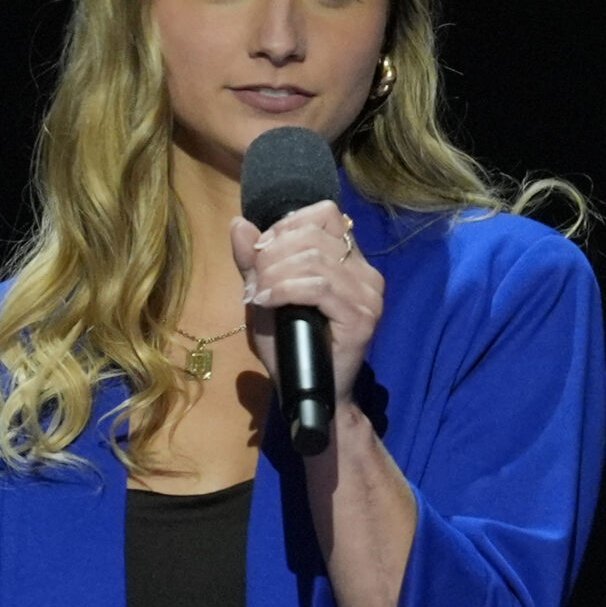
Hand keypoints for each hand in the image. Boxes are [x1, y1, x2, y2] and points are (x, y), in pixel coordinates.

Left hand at [229, 199, 384, 427]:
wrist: (307, 393)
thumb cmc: (289, 345)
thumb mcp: (265, 295)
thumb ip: (253, 261)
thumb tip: (238, 222)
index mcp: (349, 259)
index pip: (324, 214)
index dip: (286, 226)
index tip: (261, 253)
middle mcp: (365, 272)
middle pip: (312, 234)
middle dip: (271, 254)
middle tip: (254, 283)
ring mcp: (368, 295)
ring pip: (314, 259)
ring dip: (274, 274)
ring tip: (258, 296)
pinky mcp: (362, 317)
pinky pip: (319, 288)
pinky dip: (284, 290)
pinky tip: (267, 303)